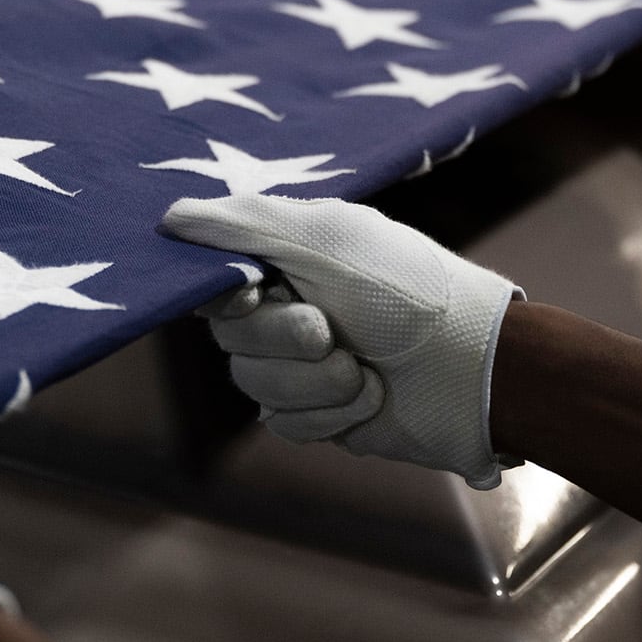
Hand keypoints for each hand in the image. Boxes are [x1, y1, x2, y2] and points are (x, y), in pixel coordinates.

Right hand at [161, 193, 521, 487]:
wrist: (473, 372)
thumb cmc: (407, 291)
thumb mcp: (325, 239)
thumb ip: (242, 225)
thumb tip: (168, 219)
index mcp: (287, 254)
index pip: (214, 275)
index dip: (225, 293)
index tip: (255, 293)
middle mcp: (287, 304)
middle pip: (229, 335)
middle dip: (281, 339)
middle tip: (329, 330)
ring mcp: (301, 362)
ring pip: (252, 382)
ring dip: (312, 381)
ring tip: (362, 369)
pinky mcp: (318, 412)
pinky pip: (281, 422)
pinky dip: (325, 413)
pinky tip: (367, 397)